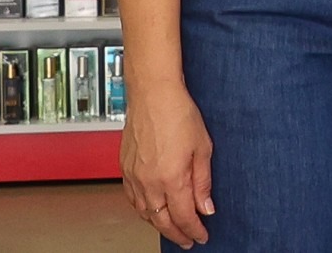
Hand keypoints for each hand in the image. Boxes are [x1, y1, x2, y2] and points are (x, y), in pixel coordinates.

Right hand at [121, 81, 214, 246]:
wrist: (153, 93)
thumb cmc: (178, 113)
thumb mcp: (203, 147)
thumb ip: (203, 181)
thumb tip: (205, 207)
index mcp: (171, 178)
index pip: (183, 217)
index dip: (195, 230)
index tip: (202, 236)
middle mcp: (149, 182)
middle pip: (162, 221)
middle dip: (177, 234)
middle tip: (189, 239)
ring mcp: (134, 176)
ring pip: (145, 213)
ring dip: (159, 224)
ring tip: (173, 227)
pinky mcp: (125, 168)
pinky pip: (133, 199)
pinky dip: (143, 210)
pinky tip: (152, 209)